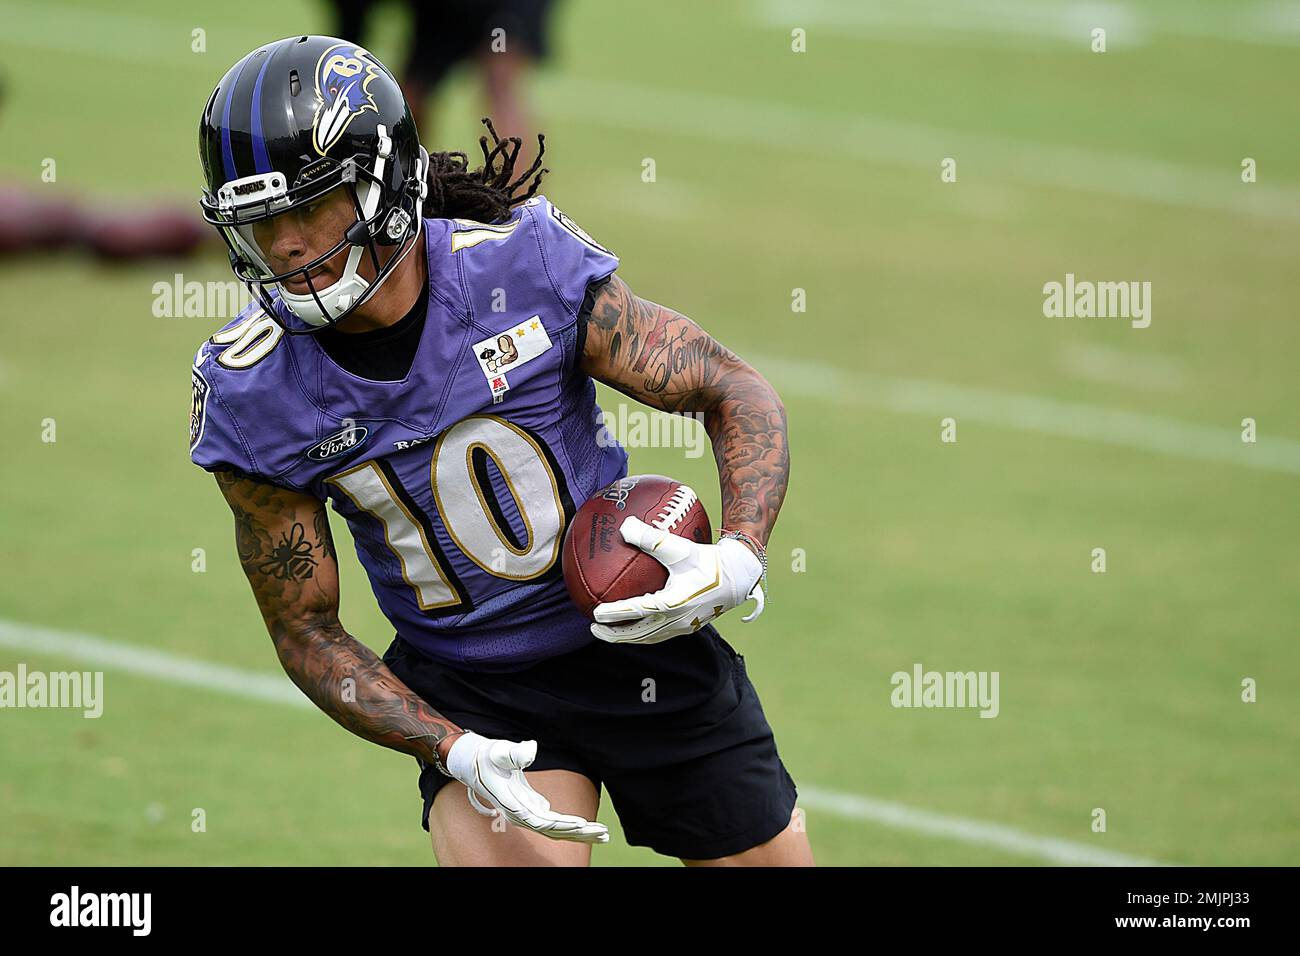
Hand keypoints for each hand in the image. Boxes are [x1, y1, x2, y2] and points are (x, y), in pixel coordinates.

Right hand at [443, 731, 608, 842]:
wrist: (471, 761)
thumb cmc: (485, 755)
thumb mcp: (498, 751)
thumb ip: (514, 753)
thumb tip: (532, 749)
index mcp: (513, 805)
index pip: (541, 821)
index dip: (562, 824)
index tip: (582, 824)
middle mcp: (520, 814)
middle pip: (554, 831)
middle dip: (580, 833)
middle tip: (604, 834)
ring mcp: (525, 812)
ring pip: (555, 829)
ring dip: (579, 832)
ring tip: (602, 834)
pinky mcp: (530, 806)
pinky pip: (552, 821)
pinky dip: (569, 824)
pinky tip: (585, 827)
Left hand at [589, 515, 765, 644]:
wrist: (739, 575)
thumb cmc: (709, 559)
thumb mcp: (680, 547)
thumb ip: (652, 538)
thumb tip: (625, 526)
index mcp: (674, 602)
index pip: (637, 611)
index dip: (614, 614)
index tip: (595, 613)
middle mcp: (677, 619)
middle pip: (639, 633)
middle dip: (614, 634)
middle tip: (594, 628)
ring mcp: (684, 626)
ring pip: (649, 637)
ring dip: (628, 636)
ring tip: (610, 632)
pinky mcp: (690, 626)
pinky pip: (660, 634)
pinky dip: (643, 632)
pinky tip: (637, 623)